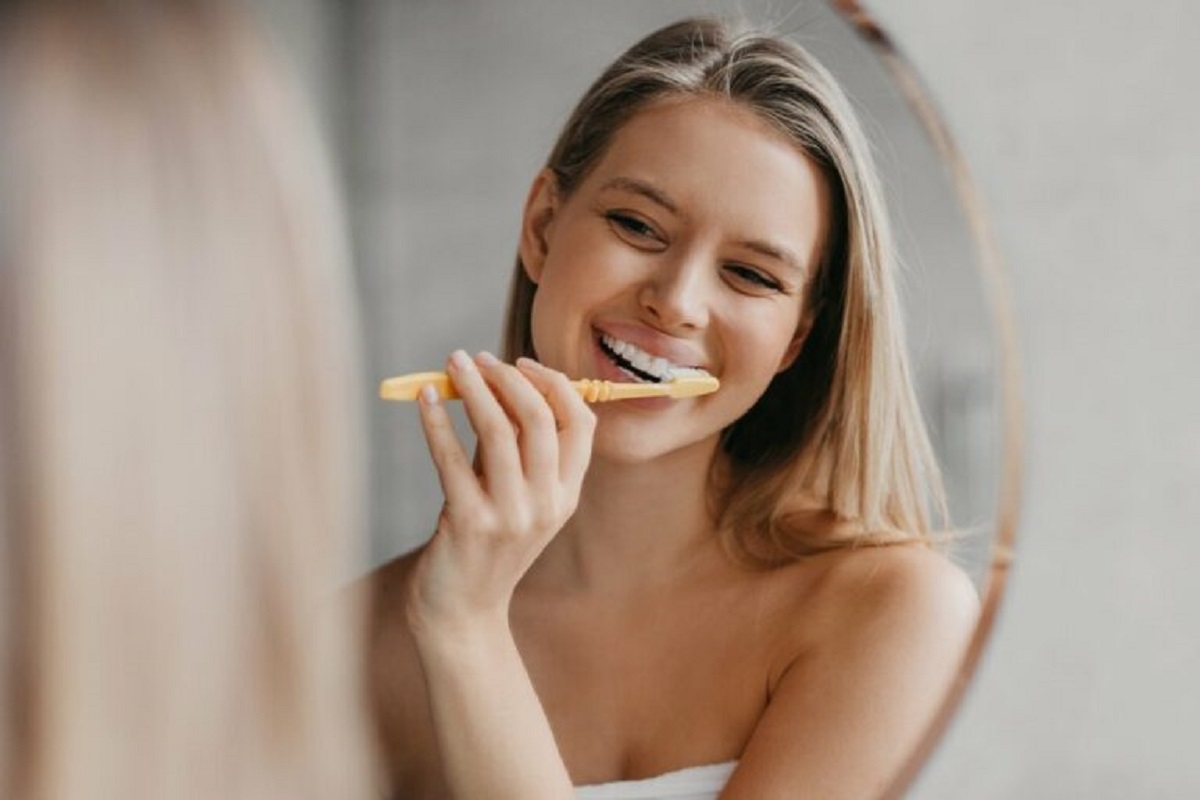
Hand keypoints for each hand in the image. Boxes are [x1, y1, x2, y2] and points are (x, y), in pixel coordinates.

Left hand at [406, 350, 594, 637]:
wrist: (462, 613)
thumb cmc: (486, 544)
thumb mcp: (516, 497)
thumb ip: (514, 448)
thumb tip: (496, 381)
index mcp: (567, 495)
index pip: (580, 423)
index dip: (553, 384)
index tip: (520, 363)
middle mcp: (547, 505)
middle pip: (540, 419)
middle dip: (508, 378)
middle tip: (478, 358)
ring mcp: (510, 516)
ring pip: (497, 431)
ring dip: (473, 387)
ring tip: (452, 363)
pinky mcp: (468, 523)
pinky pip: (451, 458)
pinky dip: (436, 420)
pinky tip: (424, 399)